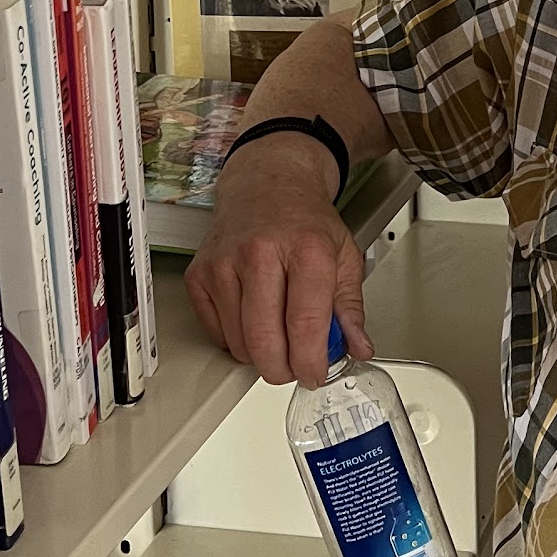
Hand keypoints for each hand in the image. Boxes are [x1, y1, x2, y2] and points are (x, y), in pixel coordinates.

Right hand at [186, 137, 375, 387]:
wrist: (267, 182)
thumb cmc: (305, 219)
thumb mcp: (344, 256)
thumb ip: (350, 308)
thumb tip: (358, 349)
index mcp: (305, 248)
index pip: (305, 325)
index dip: (311, 363)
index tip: (315, 374)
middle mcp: (260, 253)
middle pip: (264, 341)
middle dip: (283, 369)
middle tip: (295, 366)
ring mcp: (223, 263)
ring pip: (238, 343)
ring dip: (260, 355)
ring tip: (277, 333)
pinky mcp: (199, 274)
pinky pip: (216, 333)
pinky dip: (235, 340)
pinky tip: (252, 318)